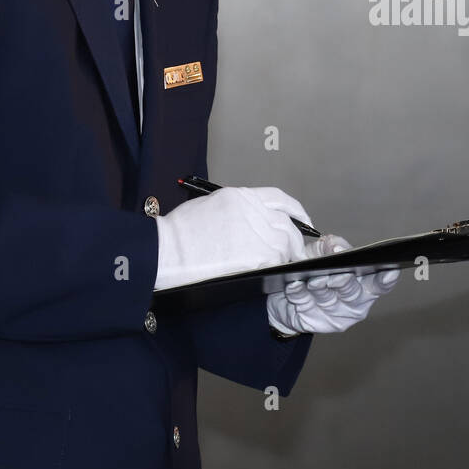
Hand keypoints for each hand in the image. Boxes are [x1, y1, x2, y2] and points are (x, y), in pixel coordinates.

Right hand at [153, 186, 309, 290]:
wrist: (165, 249)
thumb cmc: (179, 232)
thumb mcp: (211, 205)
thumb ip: (238, 211)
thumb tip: (254, 224)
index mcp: (241, 196)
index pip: (279, 198)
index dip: (296, 211)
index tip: (303, 220)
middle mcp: (252, 210)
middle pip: (287, 224)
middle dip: (293, 239)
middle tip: (293, 251)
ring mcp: (256, 231)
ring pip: (286, 243)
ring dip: (286, 255)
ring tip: (278, 264)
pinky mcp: (255, 254)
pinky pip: (277, 260)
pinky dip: (277, 266)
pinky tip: (270, 272)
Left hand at [267, 234, 399, 334]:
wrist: (283, 293)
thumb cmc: (309, 269)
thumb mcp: (320, 252)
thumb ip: (332, 246)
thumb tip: (337, 249)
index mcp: (362, 283)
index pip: (380, 283)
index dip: (387, 278)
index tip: (389, 269)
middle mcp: (353, 302)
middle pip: (352, 292)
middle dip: (344, 282)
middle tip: (336, 275)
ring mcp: (335, 315)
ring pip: (328, 299)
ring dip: (320, 287)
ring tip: (312, 279)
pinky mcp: (314, 323)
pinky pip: (306, 305)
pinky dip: (299, 294)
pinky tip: (294, 285)